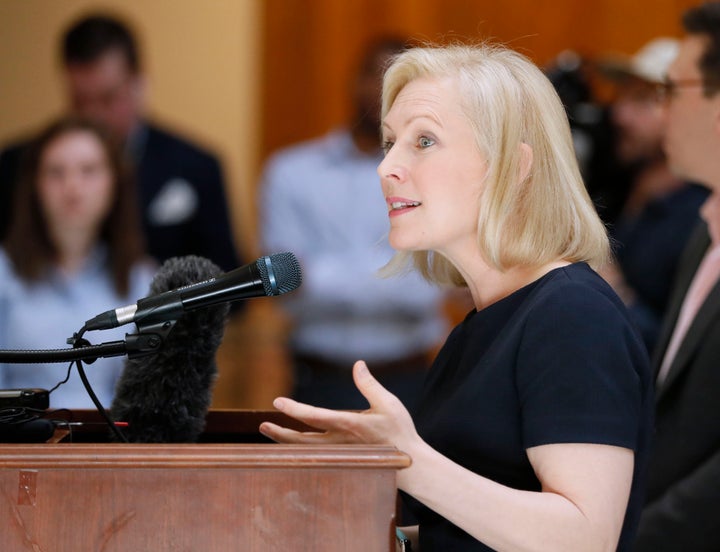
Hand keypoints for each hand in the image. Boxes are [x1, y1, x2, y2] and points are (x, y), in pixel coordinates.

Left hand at [259, 360, 418, 450]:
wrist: (410, 464)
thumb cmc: (400, 431)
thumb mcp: (388, 403)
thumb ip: (369, 384)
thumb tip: (358, 364)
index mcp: (350, 425)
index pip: (316, 417)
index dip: (295, 410)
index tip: (277, 403)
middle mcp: (341, 442)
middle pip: (303, 441)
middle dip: (281, 432)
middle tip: (263, 425)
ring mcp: (340, 453)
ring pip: (306, 450)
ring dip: (285, 441)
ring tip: (269, 431)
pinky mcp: (343, 458)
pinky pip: (314, 454)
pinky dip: (298, 449)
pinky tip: (289, 443)